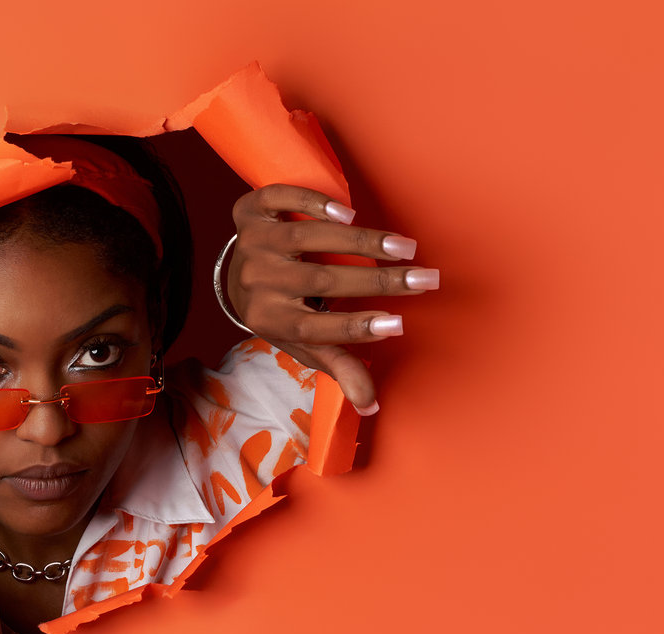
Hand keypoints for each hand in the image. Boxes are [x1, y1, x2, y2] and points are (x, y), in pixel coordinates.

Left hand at [228, 184, 438, 413]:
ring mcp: (250, 244)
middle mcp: (255, 282)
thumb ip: (338, 365)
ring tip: (404, 247)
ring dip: (361, 241)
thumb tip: (371, 403)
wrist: (237, 278)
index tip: (398, 326)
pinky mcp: (247, 212)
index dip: (354, 328)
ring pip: (307, 238)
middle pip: (320, 281)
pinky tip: (347, 213)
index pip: (314, 329)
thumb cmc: (283, 312)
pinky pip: (278, 199)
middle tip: (425, 279)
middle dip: (378, 281)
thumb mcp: (305, 342)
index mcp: (268, 320)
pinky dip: (312, 203)